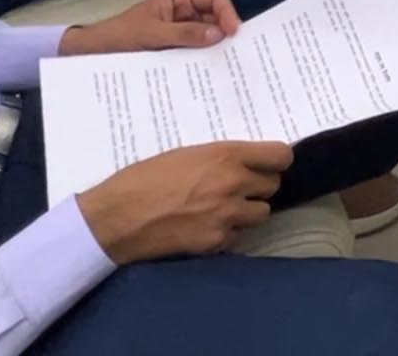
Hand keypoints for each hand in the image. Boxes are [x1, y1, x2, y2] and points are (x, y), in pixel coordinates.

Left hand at [60, 0, 241, 56]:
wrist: (94, 53)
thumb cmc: (120, 36)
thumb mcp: (152, 34)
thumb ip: (185, 34)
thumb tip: (218, 34)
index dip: (227, 13)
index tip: (234, 33)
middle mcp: (184, 13)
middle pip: (215, 18)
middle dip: (225, 32)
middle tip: (236, 54)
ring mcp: (181, 32)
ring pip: (208, 37)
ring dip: (215, 48)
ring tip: (226, 66)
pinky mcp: (177, 49)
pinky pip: (196, 51)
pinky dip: (204, 59)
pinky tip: (209, 72)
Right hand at [77, 142, 292, 264]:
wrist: (116, 218)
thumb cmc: (143, 179)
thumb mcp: (185, 155)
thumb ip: (219, 159)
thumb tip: (243, 163)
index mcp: (226, 155)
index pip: (280, 156)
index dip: (275, 161)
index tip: (267, 165)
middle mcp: (234, 184)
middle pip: (272, 186)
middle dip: (257, 188)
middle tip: (235, 190)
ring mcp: (228, 215)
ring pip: (260, 214)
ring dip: (245, 212)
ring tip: (219, 210)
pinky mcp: (217, 242)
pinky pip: (237, 236)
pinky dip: (225, 233)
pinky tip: (203, 228)